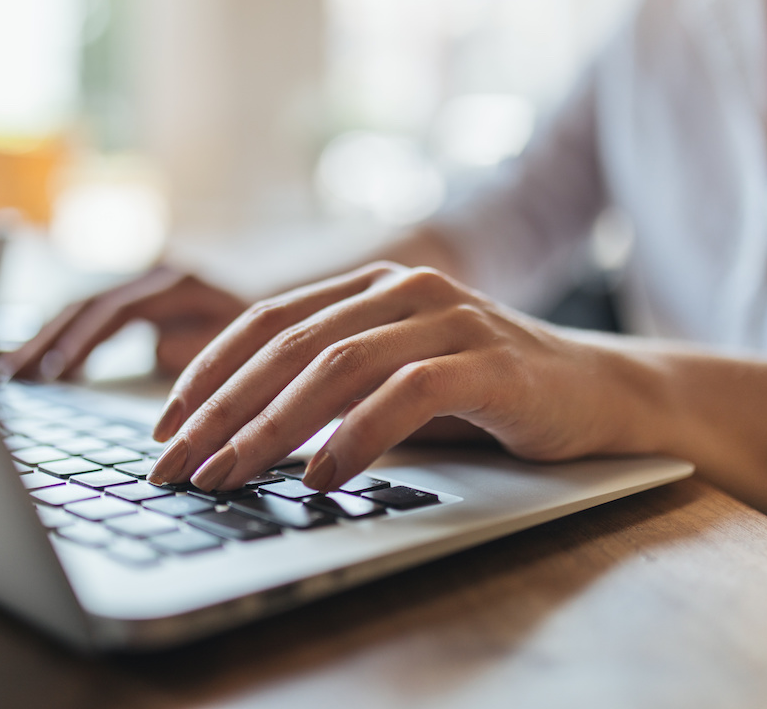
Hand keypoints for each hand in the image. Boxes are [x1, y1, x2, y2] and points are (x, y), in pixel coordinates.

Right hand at [0, 267, 247, 380]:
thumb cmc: (264, 333)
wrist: (278, 311)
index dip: (84, 341)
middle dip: (49, 341)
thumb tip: (157, 349)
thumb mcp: (242, 340)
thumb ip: (201, 345)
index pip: (117, 310)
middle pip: (89, 305)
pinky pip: (91, 316)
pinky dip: (63, 339)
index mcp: (178, 282)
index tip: (56, 371)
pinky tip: (39, 363)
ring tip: (11, 372)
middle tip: (14, 376)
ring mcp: (142, 282)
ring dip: (46, 340)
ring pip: (82, 308)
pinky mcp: (136, 296)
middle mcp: (155, 274)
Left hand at [146, 262, 642, 491]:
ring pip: (337, 366)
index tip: (165, 427)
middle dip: (222, 409)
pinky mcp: (489, 359)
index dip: (208, 372)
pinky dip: (355, 438)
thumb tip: (237, 437)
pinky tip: (321, 477)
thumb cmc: (487, 394)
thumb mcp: (396, 383)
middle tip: (175, 464)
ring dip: (272, 428)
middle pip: (288, 345)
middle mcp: (402, 289)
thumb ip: (331, 392)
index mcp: (369, 288)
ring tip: (229, 477)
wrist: (601, 393)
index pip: (266, 322)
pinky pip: (405, 395)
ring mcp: (448, 317)